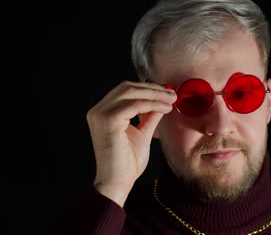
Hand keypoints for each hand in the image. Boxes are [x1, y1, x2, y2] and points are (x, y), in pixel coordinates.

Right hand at [86, 81, 175, 205]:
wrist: (117, 183)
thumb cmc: (127, 164)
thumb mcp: (142, 134)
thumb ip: (149, 117)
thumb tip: (161, 102)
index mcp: (103, 112)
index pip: (125, 91)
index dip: (147, 88)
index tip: (167, 93)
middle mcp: (98, 110)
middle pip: (127, 87)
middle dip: (153, 88)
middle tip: (172, 94)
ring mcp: (100, 114)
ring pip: (131, 92)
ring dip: (155, 94)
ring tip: (172, 100)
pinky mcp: (108, 120)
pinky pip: (135, 105)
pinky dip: (152, 104)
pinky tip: (166, 108)